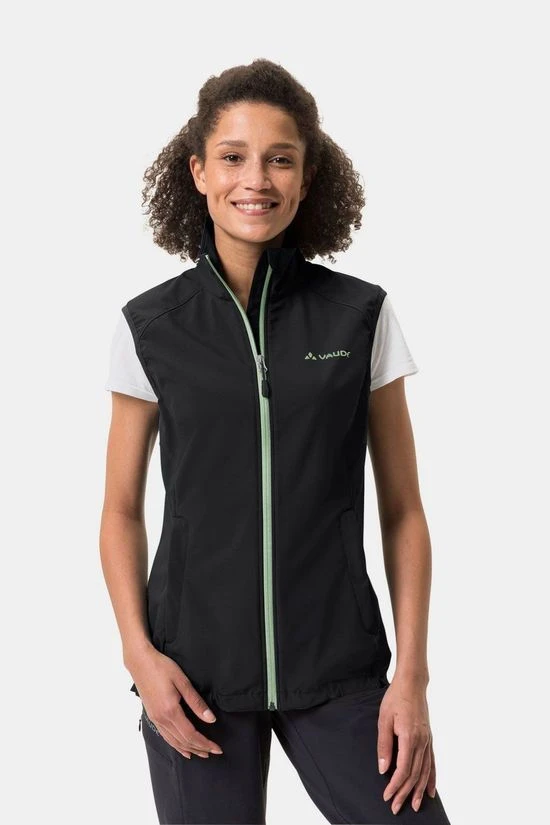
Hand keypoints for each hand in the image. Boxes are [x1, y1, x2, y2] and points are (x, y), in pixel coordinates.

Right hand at [127, 644, 223, 758]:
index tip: (217, 748)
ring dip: (189, 749)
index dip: (205, 743)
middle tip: (214, 752)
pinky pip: (166, 736)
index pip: (191, 735)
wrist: (140, 662)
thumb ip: (196, 702)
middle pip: (183, 741)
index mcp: (171, 711)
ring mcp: (156, 719)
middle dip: (200, 748)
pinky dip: (176, 745)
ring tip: (201, 753)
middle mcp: (162, 719)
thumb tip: (211, 719)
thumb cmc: (162, 667)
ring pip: (174, 741)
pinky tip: (182, 748)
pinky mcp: (152, 716)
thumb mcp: (182, 682)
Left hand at [377, 677, 436, 814]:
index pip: (403, 770)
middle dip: (405, 793)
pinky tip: (430, 791)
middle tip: (396, 808)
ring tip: (414, 806)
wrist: (412, 684)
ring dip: (418, 790)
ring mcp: (427, 741)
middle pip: (414, 774)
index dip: (395, 785)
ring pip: (425, 772)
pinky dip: (431, 778)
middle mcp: (422, 742)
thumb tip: (383, 769)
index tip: (387, 796)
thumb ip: (384, 745)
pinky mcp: (429, 739)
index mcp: (409, 738)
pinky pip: (432, 763)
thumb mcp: (383, 719)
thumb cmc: (395, 699)